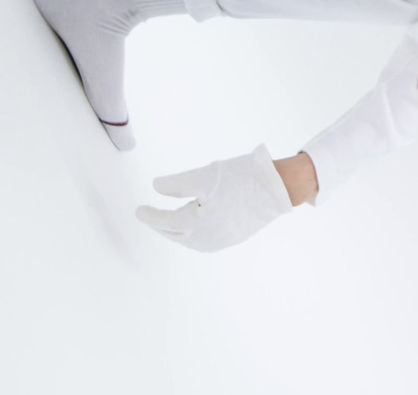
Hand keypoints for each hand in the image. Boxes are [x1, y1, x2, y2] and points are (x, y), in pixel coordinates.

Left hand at [135, 144, 293, 251]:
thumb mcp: (204, 176)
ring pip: (190, 241)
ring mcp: (222, 240)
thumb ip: (177, 184)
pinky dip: (193, 235)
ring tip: (168, 223)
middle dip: (160, 227)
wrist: (278, 188)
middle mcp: (207, 238)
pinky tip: (193, 227)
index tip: (138, 210)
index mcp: (196, 223)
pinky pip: (205, 241)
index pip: (165, 222)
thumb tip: (156, 187)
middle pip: (175, 235)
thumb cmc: (241, 178)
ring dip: (176, 233)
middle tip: (149, 217)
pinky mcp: (234, 237)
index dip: (150, 215)